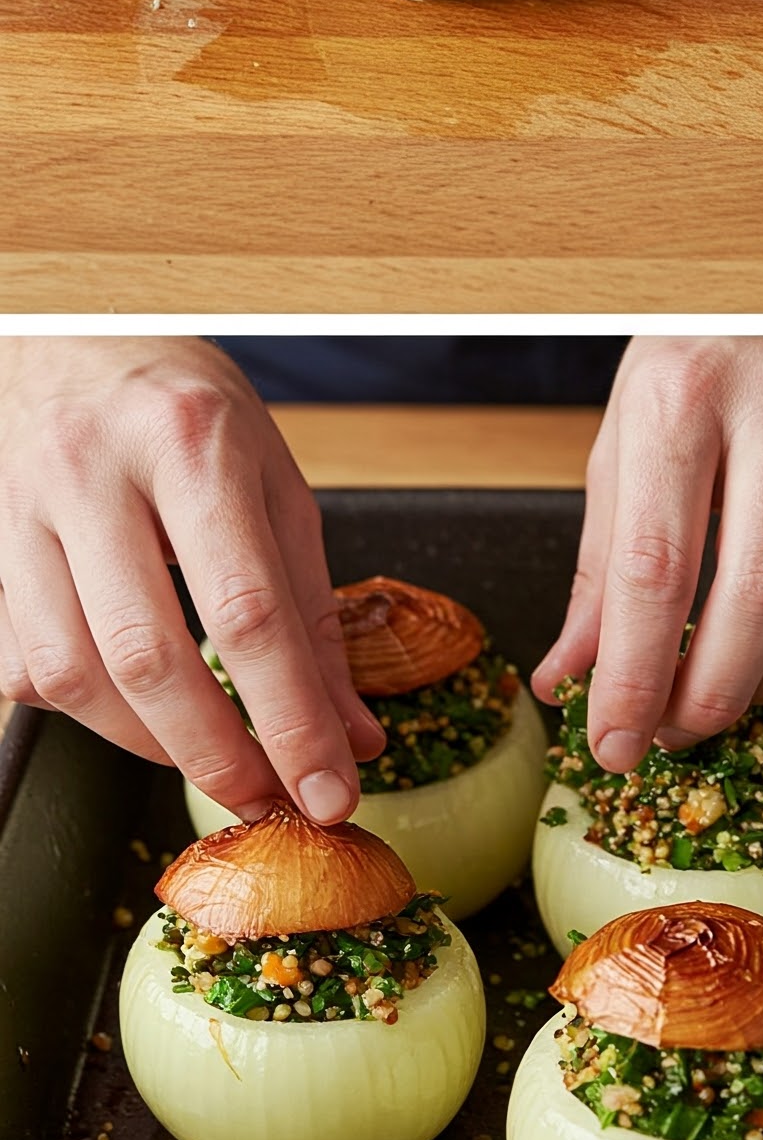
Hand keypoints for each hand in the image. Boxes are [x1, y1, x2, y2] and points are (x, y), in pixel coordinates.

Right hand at [0, 338, 382, 821]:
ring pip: (71, 673)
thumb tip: (353, 731)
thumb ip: (315, 610)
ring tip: (211, 760)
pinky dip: (85, 709)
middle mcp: (97, 475)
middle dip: (214, 753)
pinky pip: (23, 663)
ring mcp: (25, 511)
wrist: (77, 340)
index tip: (329, 786)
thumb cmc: (191, 409)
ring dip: (147, 744)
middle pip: (148, 656)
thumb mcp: (278, 483)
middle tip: (267, 799)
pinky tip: (133, 708)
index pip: (249, 612)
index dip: (290, 718)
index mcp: (196, 446)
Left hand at [534, 337, 762, 770]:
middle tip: (670, 739)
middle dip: (708, 693)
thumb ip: (603, 561)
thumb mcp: (627, 433)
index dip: (631, 674)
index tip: (611, 740)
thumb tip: (570, 674)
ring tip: (721, 699)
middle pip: (754, 591)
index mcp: (684, 394)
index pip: (655, 565)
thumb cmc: (703, 355)